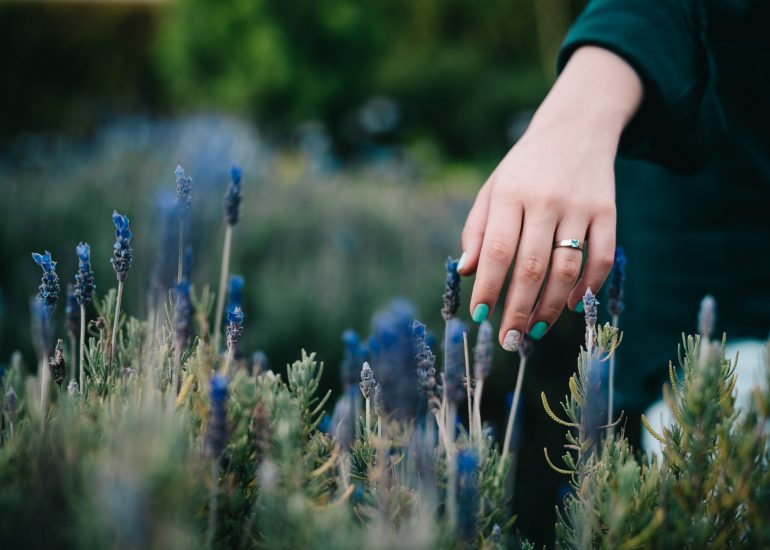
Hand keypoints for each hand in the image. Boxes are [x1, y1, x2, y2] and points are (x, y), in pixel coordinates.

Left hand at [458, 46, 642, 349]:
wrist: (576, 127)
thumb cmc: (524, 167)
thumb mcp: (493, 188)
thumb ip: (478, 229)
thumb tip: (467, 270)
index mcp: (510, 193)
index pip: (497, 250)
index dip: (488, 287)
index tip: (479, 315)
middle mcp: (545, 200)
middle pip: (531, 267)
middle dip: (518, 309)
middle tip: (509, 339)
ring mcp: (579, 206)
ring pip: (566, 268)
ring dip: (550, 306)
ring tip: (535, 330)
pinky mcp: (607, 211)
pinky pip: (601, 257)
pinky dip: (587, 287)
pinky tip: (569, 306)